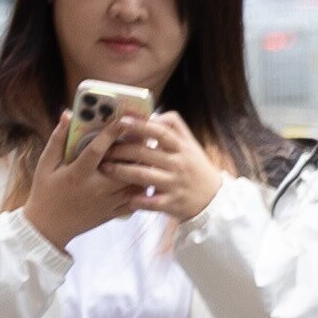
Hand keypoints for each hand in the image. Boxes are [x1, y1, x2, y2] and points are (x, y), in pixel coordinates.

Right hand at [13, 116, 138, 248]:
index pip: (98, 149)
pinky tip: (145, 177)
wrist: (47, 228)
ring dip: (144, 169)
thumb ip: (57, 140)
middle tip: (145, 136)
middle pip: (125, 167)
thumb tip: (67, 115)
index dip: (112, 132)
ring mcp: (106, 202)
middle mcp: (96, 188)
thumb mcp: (45, 165)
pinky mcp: (112, 213)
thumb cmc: (45, 193)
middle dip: (137, 151)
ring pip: (135, 184)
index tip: (124, 118)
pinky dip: (143, 188)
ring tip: (150, 155)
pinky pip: (135, 201)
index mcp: (77, 174)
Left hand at [115, 110, 227, 224]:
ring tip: (105, 168)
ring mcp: (175, 184)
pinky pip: (150, 202)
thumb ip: (174, 127)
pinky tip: (124, 197)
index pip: (161, 132)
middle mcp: (178, 164)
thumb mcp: (190, 145)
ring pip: (143, 176)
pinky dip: (137, 200)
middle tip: (104, 150)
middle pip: (145, 154)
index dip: (141, 126)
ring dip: (121, 172)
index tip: (122, 121)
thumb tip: (153, 114)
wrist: (213, 198)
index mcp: (182, 147)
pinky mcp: (172, 203)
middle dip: (121, 151)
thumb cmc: (195, 167)